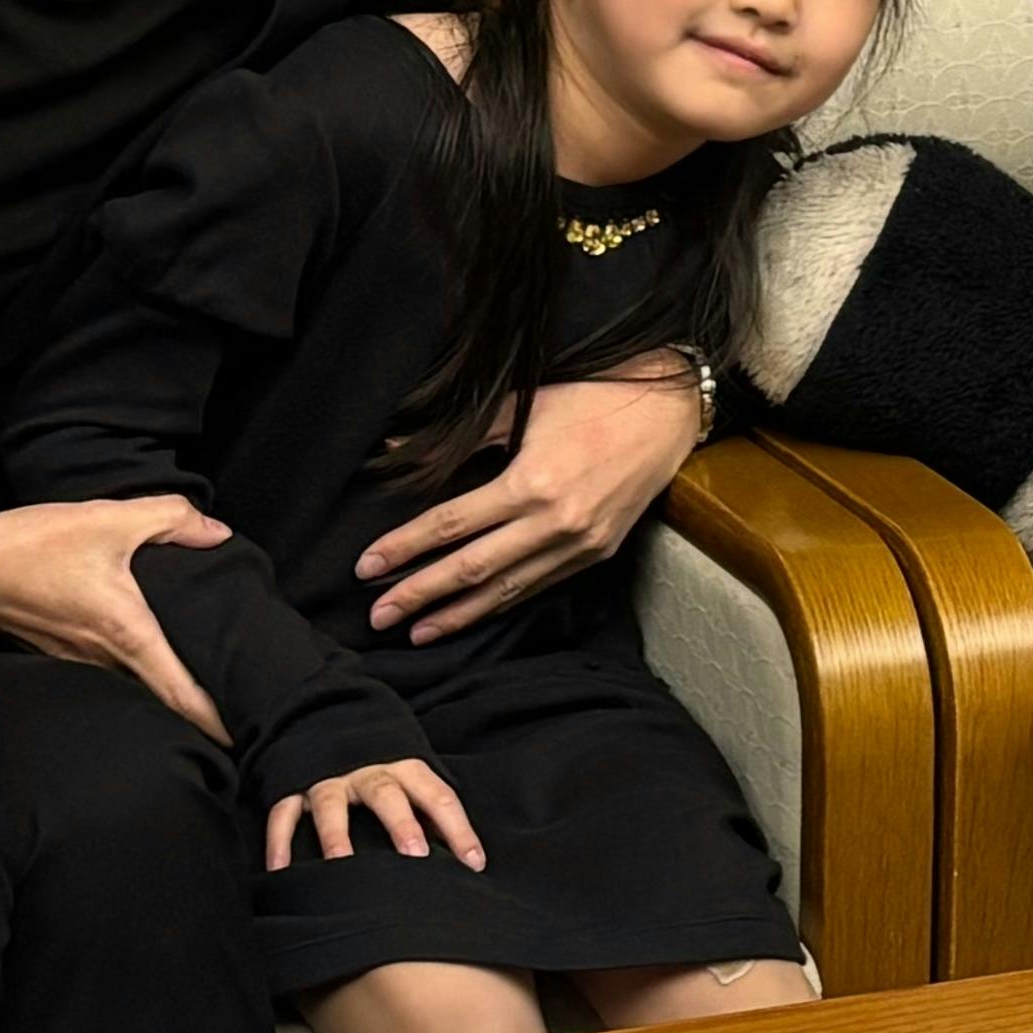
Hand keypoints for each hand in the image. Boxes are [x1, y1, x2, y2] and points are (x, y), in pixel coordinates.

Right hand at [0, 497, 231, 736]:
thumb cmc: (34, 545)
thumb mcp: (110, 518)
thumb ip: (171, 519)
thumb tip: (217, 533)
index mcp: (127, 632)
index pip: (179, 692)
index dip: (214, 721)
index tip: (242, 741)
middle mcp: (104, 658)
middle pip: (161, 699)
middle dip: (199, 715)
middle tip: (237, 720)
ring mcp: (78, 661)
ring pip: (132, 686)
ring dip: (163, 694)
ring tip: (198, 694)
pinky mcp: (58, 653)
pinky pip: (105, 672)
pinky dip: (132, 674)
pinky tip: (142, 660)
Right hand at [270, 756, 483, 871]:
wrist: (326, 710)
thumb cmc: (381, 758)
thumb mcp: (409, 773)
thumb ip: (428, 808)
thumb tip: (460, 855)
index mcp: (404, 766)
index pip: (438, 797)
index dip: (459, 829)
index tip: (475, 863)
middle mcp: (367, 770)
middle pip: (387, 795)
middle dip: (402, 824)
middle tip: (417, 855)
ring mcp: (327, 777)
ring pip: (331, 805)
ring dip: (336, 835)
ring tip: (341, 864)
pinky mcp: (293, 785)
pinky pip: (284, 813)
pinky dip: (278, 841)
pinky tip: (279, 870)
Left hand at [359, 363, 707, 637]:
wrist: (666, 414)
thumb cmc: (592, 399)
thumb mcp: (524, 406)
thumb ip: (462, 436)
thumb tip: (399, 449)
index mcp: (530, 484)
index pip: (451, 525)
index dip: (405, 548)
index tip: (367, 567)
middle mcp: (554, 522)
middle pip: (472, 568)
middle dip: (420, 594)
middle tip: (378, 616)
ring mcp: (579, 543)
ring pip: (507, 590)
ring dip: (458, 614)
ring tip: (418, 632)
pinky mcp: (598, 552)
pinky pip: (539, 586)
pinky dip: (501, 604)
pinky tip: (473, 615)